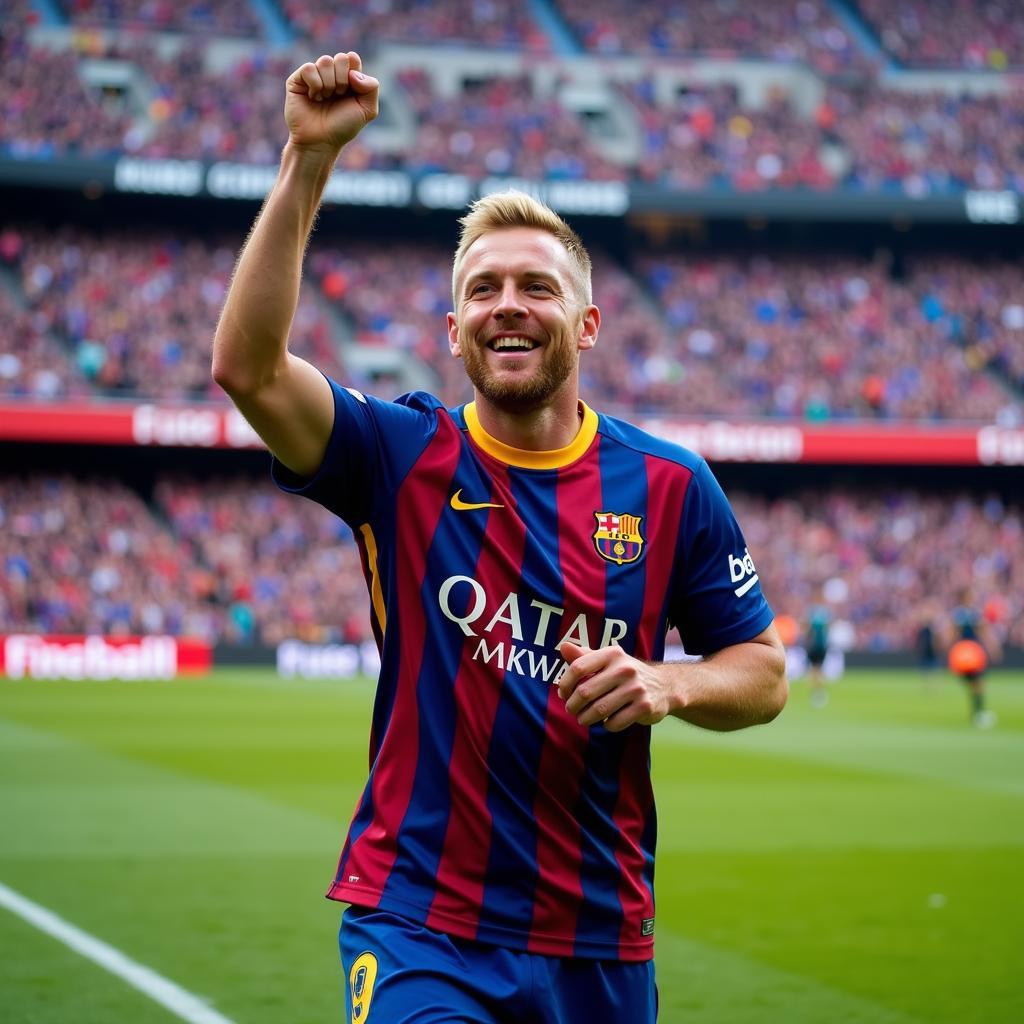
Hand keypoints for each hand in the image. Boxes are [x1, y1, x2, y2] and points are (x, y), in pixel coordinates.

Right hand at [284, 51, 378, 154]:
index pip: (352, 58)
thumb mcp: (367, 110)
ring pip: (325, 61)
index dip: (353, 73)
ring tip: (324, 99)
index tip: (351, 91)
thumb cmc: (342, 127)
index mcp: (347, 78)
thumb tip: (353, 72)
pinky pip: (309, 68)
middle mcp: (330, 74)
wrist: (320, 142)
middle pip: (340, 58)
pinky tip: (313, 97)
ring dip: (329, 84)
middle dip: (342, 80)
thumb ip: (372, 87)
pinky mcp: (298, 79)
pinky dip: (315, 85)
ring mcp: (314, 75)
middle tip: (337, 96)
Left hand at [557, 642, 678, 731]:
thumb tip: (563, 647)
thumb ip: (584, 656)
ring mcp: (636, 688)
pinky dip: (606, 725)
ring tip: (583, 719)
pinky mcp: (644, 706)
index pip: (578, 667)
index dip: (565, 683)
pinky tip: (607, 721)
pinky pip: (615, 722)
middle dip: (573, 705)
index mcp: (612, 654)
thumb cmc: (626, 673)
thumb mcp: (608, 660)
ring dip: (586, 718)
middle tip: (571, 710)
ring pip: (598, 710)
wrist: (664, 685)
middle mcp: (625, 668)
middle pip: (585, 691)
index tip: (563, 694)